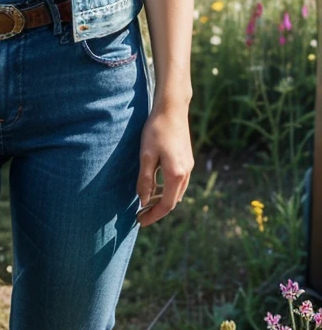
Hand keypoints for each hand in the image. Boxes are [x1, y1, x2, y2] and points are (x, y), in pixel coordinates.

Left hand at [136, 105, 193, 226]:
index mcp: (175, 174)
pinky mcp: (187, 158)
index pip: (166, 205)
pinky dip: (167, 188)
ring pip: (176, 191)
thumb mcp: (146, 155)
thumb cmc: (156, 129)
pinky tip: (156, 184)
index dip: (153, 216)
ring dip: (163, 199)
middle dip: (157, 209)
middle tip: (141, 214)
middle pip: (173, 200)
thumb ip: (145, 180)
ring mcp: (188, 165)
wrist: (172, 108)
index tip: (140, 221)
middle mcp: (185, 173)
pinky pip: (178, 181)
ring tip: (146, 201)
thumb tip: (144, 201)